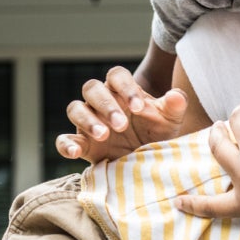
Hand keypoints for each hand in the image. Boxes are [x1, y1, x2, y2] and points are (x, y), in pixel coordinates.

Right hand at [55, 65, 187, 162]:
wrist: (151, 163)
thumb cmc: (159, 134)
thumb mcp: (170, 121)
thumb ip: (174, 107)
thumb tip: (177, 96)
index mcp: (122, 90)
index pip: (116, 75)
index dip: (125, 88)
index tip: (138, 108)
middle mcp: (101, 102)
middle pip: (92, 89)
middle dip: (106, 105)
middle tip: (122, 124)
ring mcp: (88, 122)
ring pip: (75, 109)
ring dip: (88, 120)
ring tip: (104, 135)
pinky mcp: (81, 144)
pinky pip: (63, 140)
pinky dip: (66, 145)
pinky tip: (75, 153)